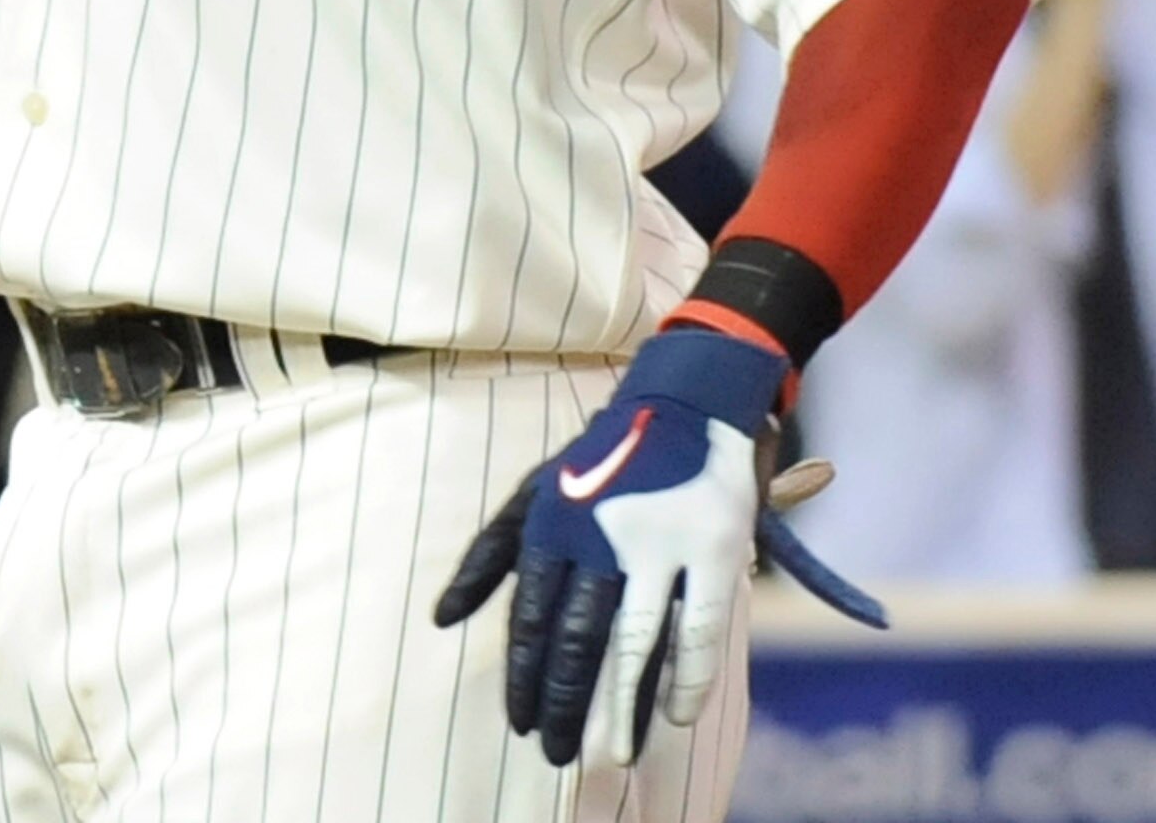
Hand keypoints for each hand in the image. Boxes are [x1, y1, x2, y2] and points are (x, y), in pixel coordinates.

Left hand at [432, 328, 882, 771]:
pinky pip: (698, 630)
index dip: (523, 676)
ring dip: (622, 708)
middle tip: (555, 752)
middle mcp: (601, 538)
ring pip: (635, 645)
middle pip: (577, 640)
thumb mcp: (535, 493)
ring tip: (611, 755)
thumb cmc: (601, 459)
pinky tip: (672, 715)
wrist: (686, 401)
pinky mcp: (714, 551)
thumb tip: (442, 618)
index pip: (529, 618)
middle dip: (563, 704)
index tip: (520, 722)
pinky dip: (685, 680)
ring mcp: (661, 546)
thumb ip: (489, 556)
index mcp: (554, 525)